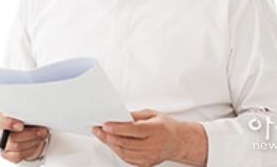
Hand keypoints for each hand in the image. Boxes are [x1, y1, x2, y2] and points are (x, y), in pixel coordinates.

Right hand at [0, 109, 49, 163]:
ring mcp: (1, 143)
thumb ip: (25, 112)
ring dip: (34, 141)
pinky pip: (18, 155)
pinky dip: (31, 149)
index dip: (10, 124)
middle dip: (31, 134)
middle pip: (12, 136)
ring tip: (42, 135)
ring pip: (18, 146)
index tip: (21, 126)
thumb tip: (34, 114)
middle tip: (42, 131)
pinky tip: (36, 143)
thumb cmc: (23, 118)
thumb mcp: (23, 111)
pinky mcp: (6, 154)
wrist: (24, 129)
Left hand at [92, 109, 206, 166]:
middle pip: (127, 143)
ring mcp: (150, 156)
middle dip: (109, 137)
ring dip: (111, 145)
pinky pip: (128, 160)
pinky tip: (113, 145)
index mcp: (157, 129)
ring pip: (125, 153)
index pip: (134, 130)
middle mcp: (154, 145)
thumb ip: (136, 115)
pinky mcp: (147, 164)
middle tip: (98, 130)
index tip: (105, 125)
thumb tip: (119, 116)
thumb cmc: (165, 126)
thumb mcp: (153, 114)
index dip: (118, 128)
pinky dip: (118, 152)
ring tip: (102, 137)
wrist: (178, 141)